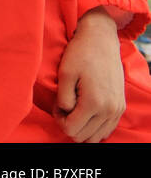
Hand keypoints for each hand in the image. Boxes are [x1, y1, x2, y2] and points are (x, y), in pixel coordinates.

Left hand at [54, 7, 126, 141]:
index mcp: (94, 103)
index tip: (57, 104)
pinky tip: (84, 109)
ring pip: (95, 136)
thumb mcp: (64, 74)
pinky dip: (93, 125)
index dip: (59, 119)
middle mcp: (109, 110)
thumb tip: (65, 113)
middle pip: (83, 136)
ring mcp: (117, 110)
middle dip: (69, 124)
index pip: (71, 129)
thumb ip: (63, 99)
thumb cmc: (80, 54)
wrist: (101, 41)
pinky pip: (106, 128)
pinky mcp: (120, 107)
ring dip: (81, 126)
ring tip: (73, 106)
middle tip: (63, 104)